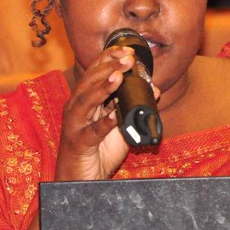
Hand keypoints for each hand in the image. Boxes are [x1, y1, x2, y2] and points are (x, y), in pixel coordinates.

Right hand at [55, 46, 159, 181]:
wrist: (81, 179)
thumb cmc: (98, 150)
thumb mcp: (120, 125)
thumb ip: (134, 107)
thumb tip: (155, 89)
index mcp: (85, 100)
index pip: (95, 72)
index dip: (109, 58)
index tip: (128, 49)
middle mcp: (77, 108)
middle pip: (89, 81)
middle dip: (108, 67)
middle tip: (127, 58)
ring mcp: (75, 125)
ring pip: (86, 101)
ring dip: (102, 87)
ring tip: (118, 76)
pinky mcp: (79, 143)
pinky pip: (92, 131)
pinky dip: (104, 122)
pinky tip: (115, 114)